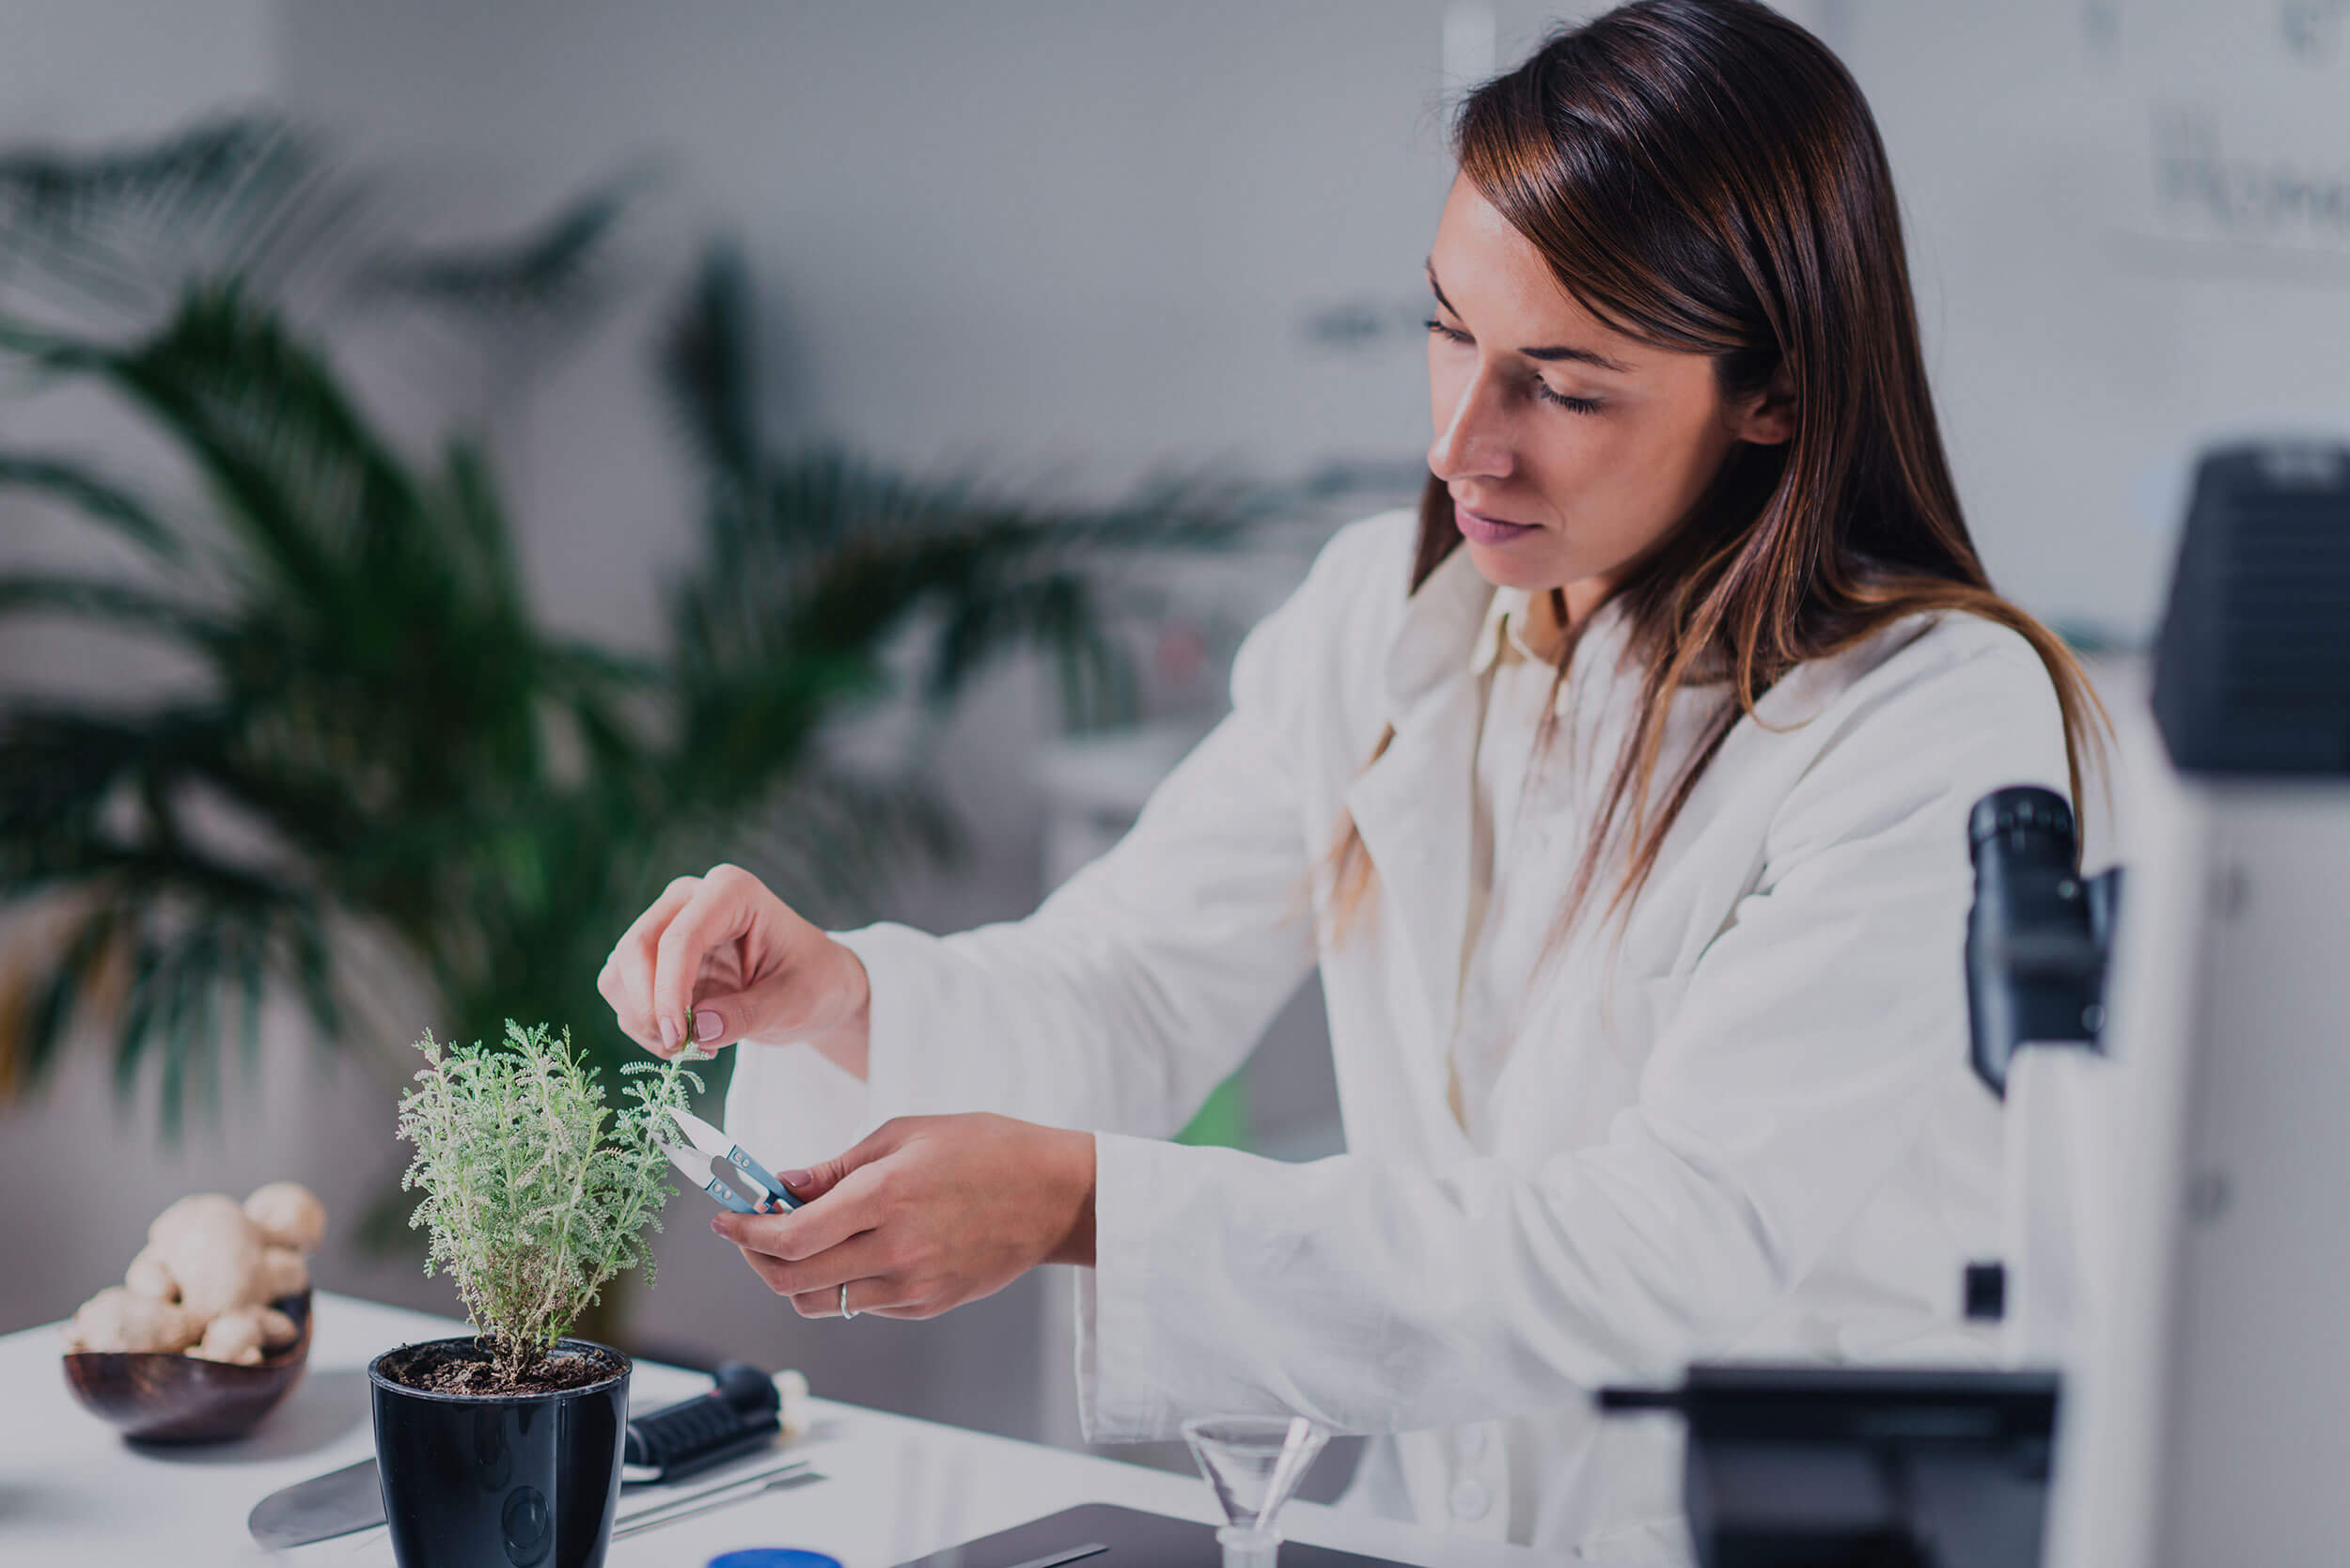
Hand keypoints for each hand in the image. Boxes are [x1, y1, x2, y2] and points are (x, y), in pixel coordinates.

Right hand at [597, 864, 871, 1071]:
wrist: (812, 983)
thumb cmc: (812, 981)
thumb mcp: (795, 1002)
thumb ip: (748, 1015)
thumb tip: (697, 1029)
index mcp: (732, 891)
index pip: (680, 938)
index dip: (669, 990)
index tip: (677, 1037)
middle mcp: (689, 898)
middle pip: (637, 950)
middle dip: (649, 1008)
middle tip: (682, 1048)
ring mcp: (665, 924)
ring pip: (620, 974)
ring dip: (643, 1020)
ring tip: (692, 1045)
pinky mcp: (651, 956)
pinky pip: (622, 993)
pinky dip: (643, 1025)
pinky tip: (684, 1038)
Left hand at [711, 1114, 1096, 1318]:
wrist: (1055, 1194)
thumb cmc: (986, 1149)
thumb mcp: (905, 1134)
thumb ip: (837, 1168)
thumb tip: (781, 1187)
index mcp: (885, 1196)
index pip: (789, 1236)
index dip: (744, 1232)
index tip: (725, 1219)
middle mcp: (895, 1249)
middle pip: (792, 1280)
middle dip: (756, 1258)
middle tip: (749, 1233)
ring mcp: (913, 1284)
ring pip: (821, 1302)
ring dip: (794, 1276)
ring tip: (799, 1241)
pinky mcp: (928, 1304)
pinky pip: (862, 1305)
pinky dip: (841, 1282)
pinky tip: (854, 1249)